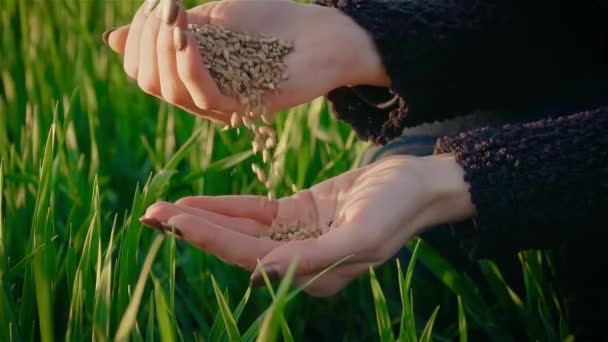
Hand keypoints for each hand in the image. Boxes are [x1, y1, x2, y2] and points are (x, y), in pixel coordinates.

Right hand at [103, 0, 388, 123]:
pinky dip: (188, 59)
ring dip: (162, 46)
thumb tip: (113, 37)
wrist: (324, 31)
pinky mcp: (247, 106)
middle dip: (146, 38)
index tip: (154, 5)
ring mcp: (226, 104)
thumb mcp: (211, 18)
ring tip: (172, 14)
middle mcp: (205, 96)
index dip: (137, 38)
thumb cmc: (271, 19)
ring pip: (170, 89)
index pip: (143, 72)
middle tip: (163, 7)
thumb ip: (169, 30)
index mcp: (193, 77)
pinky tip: (188, 32)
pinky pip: (203, 91)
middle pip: (150, 81)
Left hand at [139, 154, 474, 296]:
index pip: (251, 257)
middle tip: (150, 214)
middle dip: (193, 231)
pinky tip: (195, 202)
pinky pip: (254, 213)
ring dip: (202, 218)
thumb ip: (314, 259)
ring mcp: (295, 238)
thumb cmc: (397, 208)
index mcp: (313, 274)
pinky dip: (225, 207)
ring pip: (239, 230)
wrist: (416, 183)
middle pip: (236, 246)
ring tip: (162, 208)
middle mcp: (298, 262)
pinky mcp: (296, 216)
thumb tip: (259, 271)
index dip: (210, 240)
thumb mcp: (363, 235)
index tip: (173, 221)